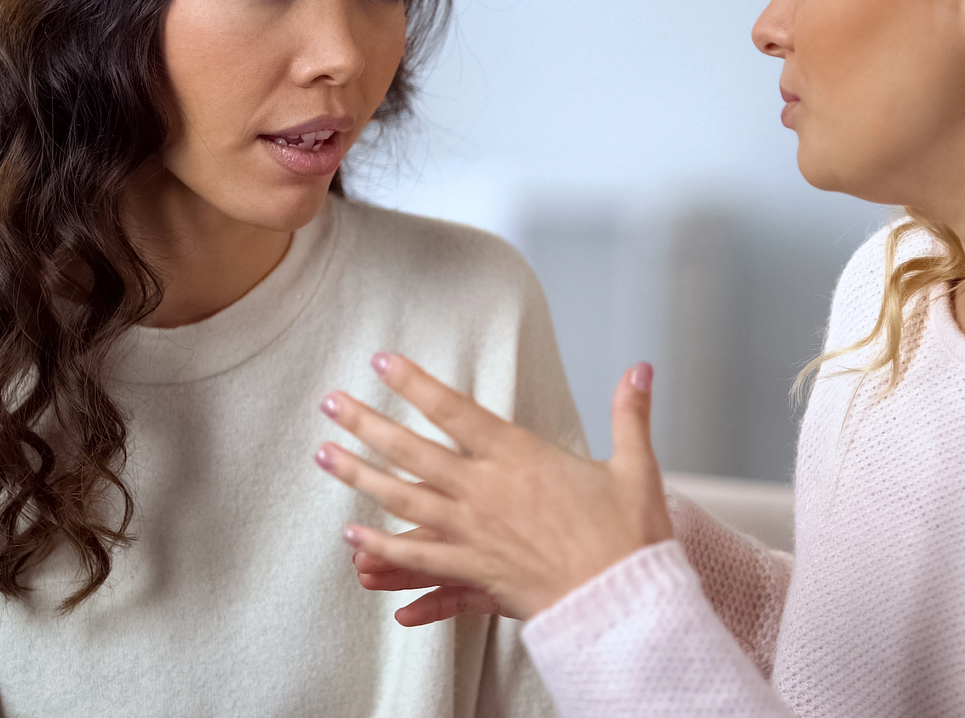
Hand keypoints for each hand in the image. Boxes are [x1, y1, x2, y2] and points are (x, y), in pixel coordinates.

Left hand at [315, 353, 672, 620]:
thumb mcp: (635, 468)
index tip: (382, 362)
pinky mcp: (474, 570)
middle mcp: (486, 490)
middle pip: (412, 450)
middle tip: (330, 404)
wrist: (624, 602)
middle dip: (367, 423)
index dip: (415, 383)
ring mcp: (474, 532)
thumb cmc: (629, 538)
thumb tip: (640, 370)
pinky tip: (352, 536)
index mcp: (520, 457)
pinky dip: (383, 546)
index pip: (454, 410)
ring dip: (359, 476)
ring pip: (402, 499)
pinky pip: (418, 557)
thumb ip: (629, 414)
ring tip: (324, 456)